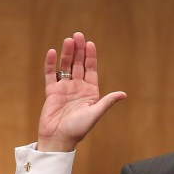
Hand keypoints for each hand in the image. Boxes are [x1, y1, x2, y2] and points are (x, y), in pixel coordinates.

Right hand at [36, 32, 125, 151]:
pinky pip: (50, 74)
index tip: (90, 43)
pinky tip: (52, 52)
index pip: (91, 69)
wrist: (58, 139)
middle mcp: (78, 87)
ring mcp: (64, 88)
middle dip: (79, 50)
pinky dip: (50, 64)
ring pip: (65, 66)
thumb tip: (123, 94)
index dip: (90, 56)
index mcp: (90, 91)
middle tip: (78, 35)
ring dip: (67, 53)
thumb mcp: (95, 113)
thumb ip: (107, 102)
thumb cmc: (78, 129)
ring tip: (68, 40)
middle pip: (78, 64)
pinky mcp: (51, 92)